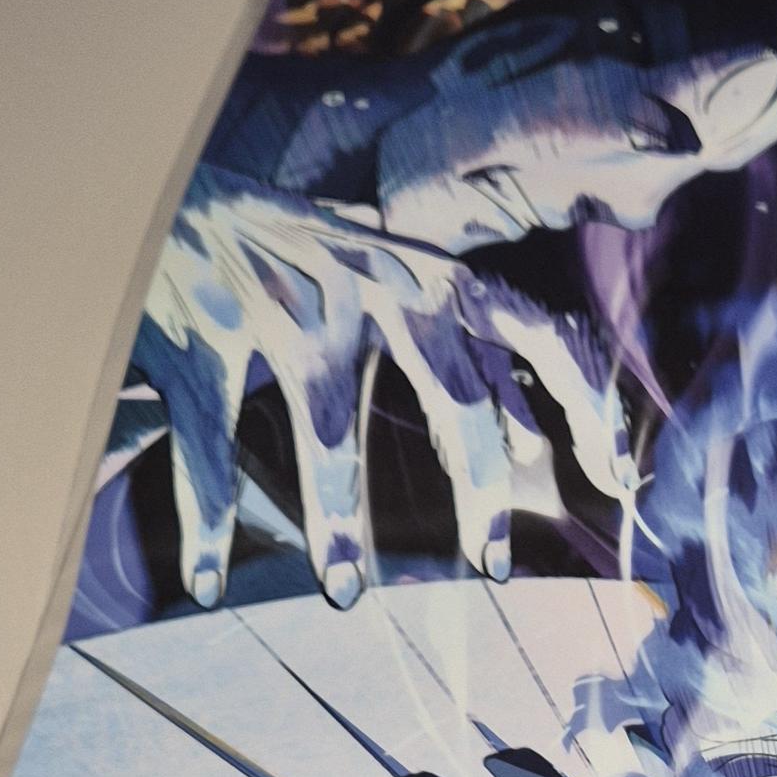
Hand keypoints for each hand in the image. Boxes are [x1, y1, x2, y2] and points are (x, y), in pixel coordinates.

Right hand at [136, 183, 637, 610]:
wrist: (162, 179)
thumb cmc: (294, 244)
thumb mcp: (391, 275)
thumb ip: (463, 344)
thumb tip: (536, 439)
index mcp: (424, 272)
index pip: (537, 333)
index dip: (586, 408)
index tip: (613, 480)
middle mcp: (369, 287)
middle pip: (455, 400)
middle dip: (483, 493)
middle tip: (494, 566)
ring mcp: (283, 312)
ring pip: (330, 438)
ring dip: (336, 525)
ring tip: (345, 596)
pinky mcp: (199, 339)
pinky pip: (209, 448)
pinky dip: (207, 521)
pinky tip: (208, 580)